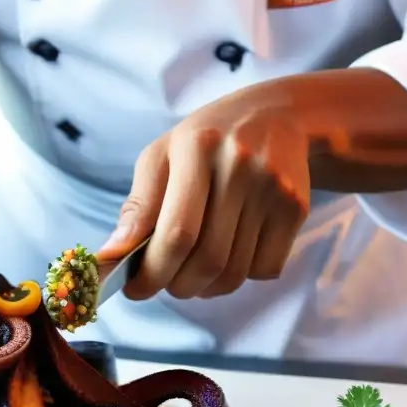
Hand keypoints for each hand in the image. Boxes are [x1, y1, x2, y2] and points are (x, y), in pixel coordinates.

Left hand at [97, 85, 311, 299]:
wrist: (277, 116)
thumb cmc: (202, 144)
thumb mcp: (161, 158)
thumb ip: (137, 207)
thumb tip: (111, 256)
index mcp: (197, 146)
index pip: (176, 232)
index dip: (152, 272)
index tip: (134, 290)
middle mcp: (240, 165)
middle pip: (207, 259)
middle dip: (176, 286)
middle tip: (163, 283)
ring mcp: (274, 187)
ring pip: (234, 272)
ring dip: (204, 288)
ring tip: (190, 273)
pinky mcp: (296, 207)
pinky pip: (263, 269)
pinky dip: (239, 277)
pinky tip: (226, 257)